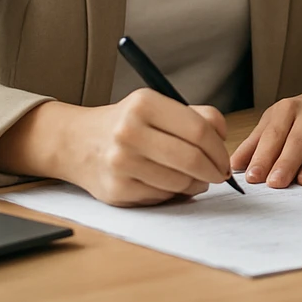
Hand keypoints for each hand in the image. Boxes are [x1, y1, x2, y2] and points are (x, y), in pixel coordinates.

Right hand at [0, 90, 232, 206]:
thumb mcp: (158, 107)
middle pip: (191, 158)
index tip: (224, 159)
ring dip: (196, 185)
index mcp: (144, 104)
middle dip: (213, 171)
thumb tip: (223, 138)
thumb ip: (197, 116)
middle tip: (219, 174)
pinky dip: (174, 194)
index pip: (199, 129)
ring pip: (179, 182)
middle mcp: (129, 132)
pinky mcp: (116, 190)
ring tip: (195, 179)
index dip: (219, 149)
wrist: (77, 142)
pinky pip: (161, 197)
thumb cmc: (128, 124)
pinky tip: (170, 184)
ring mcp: (120, 163)